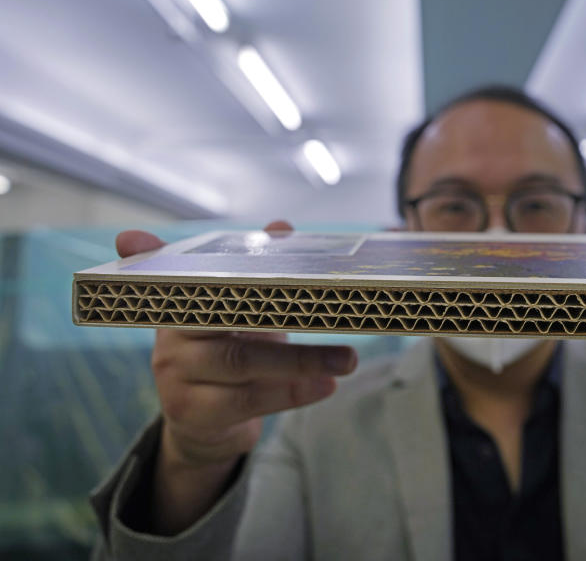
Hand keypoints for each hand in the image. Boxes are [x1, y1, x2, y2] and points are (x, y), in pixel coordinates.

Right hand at [115, 221, 356, 533]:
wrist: (207, 426)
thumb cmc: (231, 356)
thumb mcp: (243, 317)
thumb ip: (258, 273)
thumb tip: (280, 226)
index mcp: (182, 304)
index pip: (191, 274)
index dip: (178, 254)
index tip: (178, 236)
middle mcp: (171, 337)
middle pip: (224, 315)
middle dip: (282, 309)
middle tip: (336, 310)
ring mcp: (175, 377)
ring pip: (241, 362)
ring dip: (300, 360)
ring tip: (347, 359)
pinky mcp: (193, 413)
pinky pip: (247, 400)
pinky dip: (292, 392)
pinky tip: (326, 386)